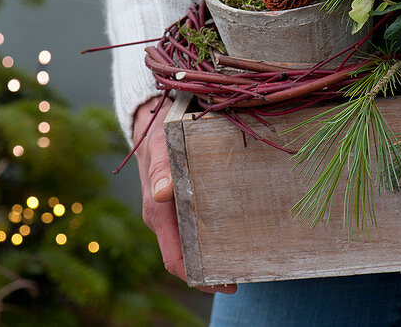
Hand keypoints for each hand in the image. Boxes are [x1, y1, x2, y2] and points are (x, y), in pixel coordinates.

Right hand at [133, 98, 236, 294]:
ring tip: (249, 256)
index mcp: (158, 212)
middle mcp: (165, 217)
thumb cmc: (157, 132)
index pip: (176, 258)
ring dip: (216, 252)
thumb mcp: (161, 146)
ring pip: (194, 241)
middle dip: (213, 268)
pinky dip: (215, 232)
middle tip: (248, 272)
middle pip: (188, 255)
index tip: (227, 284)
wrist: (151, 117)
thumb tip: (162, 192)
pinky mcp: (183, 200)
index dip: (199, 277)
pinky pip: (198, 223)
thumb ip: (161, 168)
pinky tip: (240, 229)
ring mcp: (174, 210)